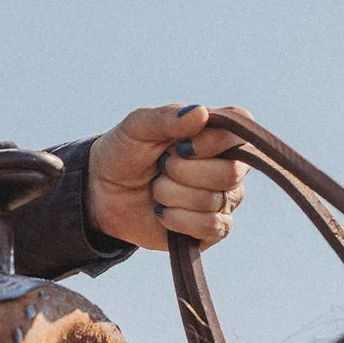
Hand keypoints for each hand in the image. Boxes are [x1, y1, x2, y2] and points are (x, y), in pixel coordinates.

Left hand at [87, 104, 249, 249]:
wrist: (103, 193)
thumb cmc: (126, 151)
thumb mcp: (137, 127)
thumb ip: (167, 117)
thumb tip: (201, 113)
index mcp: (216, 134)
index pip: (239, 134)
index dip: (212, 143)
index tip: (179, 146)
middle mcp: (229, 165)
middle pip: (231, 173)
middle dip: (184, 172)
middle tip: (161, 167)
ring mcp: (223, 198)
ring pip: (215, 201)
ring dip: (173, 195)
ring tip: (156, 189)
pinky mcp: (213, 229)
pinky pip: (212, 227)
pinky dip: (180, 220)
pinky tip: (162, 212)